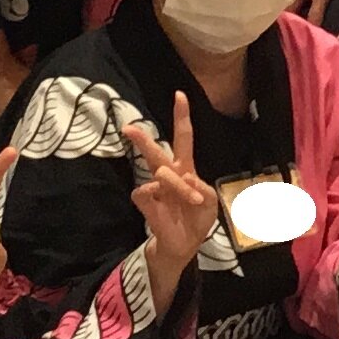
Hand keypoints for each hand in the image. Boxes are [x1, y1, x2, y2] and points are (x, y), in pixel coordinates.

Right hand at [126, 94, 219, 275]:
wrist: (186, 244)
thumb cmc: (198, 218)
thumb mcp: (211, 201)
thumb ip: (201, 186)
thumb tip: (182, 175)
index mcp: (185, 167)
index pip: (183, 137)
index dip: (181, 116)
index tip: (179, 94)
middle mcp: (169, 173)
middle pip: (155, 150)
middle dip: (142, 138)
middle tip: (128, 127)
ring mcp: (155, 187)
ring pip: (160, 170)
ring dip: (179, 185)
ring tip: (193, 200)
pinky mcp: (145, 201)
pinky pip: (148, 190)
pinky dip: (163, 197)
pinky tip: (168, 206)